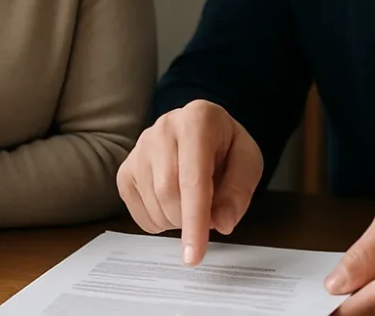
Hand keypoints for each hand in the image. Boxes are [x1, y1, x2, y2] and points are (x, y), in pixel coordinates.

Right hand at [117, 100, 263, 266]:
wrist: (203, 130)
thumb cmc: (226, 146)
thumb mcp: (248, 161)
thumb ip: (239, 192)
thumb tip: (221, 223)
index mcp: (198, 119)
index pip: (193, 179)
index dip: (195, 220)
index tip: (194, 255)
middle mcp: (163, 128)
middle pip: (168, 193)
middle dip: (189, 220)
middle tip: (209, 216)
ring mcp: (140, 147)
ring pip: (152, 203)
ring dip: (176, 220)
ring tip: (193, 203)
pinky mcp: (126, 167)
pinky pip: (136, 211)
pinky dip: (158, 221)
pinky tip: (173, 205)